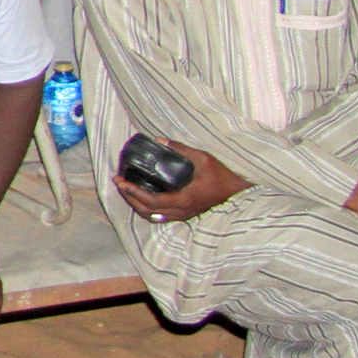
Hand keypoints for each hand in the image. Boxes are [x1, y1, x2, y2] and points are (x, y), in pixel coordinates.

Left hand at [112, 139, 247, 224]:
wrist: (238, 194)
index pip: (152, 201)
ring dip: (136, 205)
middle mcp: (181, 211)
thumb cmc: (222, 177)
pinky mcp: (185, 215)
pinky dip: (146, 208)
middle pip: (147, 211)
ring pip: (152, 216)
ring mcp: (183, 215)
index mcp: (184, 199)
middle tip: (119, 183)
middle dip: (129, 198)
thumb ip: (182, 150)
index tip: (122, 182)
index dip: (134, 193)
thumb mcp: (204, 159)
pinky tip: (141, 197)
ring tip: (126, 190)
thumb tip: (160, 140)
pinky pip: (160, 216)